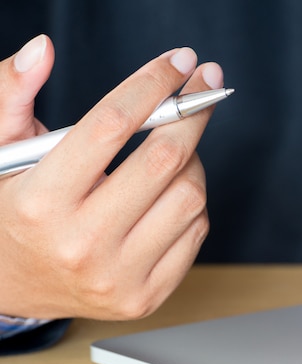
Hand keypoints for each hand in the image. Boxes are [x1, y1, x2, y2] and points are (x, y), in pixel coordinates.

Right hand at [0, 35, 222, 319]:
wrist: (15, 284)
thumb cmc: (15, 209)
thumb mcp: (0, 149)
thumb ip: (10, 94)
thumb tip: (42, 50)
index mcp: (40, 201)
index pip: (111, 124)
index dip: (153, 84)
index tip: (180, 61)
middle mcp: (81, 244)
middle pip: (163, 160)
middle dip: (192, 112)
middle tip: (203, 87)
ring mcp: (118, 276)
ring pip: (190, 195)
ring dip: (192, 160)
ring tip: (172, 152)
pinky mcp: (146, 296)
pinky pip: (197, 231)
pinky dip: (193, 200)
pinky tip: (169, 193)